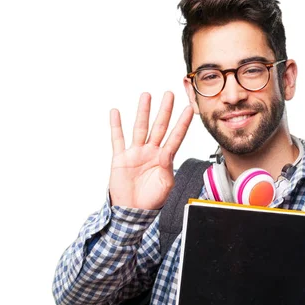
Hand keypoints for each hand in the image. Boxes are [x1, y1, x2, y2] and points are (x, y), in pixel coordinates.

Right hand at [108, 92, 193, 209]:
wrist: (133, 211)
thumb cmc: (151, 200)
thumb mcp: (166, 185)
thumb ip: (168, 168)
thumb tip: (167, 155)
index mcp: (164, 159)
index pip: (175, 137)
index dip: (182, 123)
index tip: (189, 109)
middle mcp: (150, 152)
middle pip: (159, 127)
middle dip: (165, 111)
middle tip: (170, 94)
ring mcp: (135, 153)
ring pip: (140, 128)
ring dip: (143, 112)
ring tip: (147, 96)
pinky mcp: (120, 158)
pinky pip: (118, 139)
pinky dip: (116, 126)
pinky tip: (116, 112)